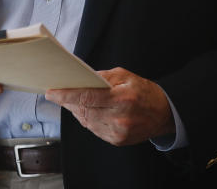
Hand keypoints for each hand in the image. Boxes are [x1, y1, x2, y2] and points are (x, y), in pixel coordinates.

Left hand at [45, 67, 175, 145]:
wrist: (163, 113)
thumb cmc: (144, 91)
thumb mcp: (125, 75)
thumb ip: (103, 77)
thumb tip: (82, 79)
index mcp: (122, 98)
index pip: (87, 97)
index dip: (66, 95)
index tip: (52, 92)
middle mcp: (120, 118)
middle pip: (84, 111)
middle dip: (68, 102)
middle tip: (57, 94)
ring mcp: (118, 132)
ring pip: (87, 122)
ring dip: (76, 111)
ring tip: (71, 101)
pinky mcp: (117, 141)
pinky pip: (94, 130)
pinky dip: (87, 120)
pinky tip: (85, 111)